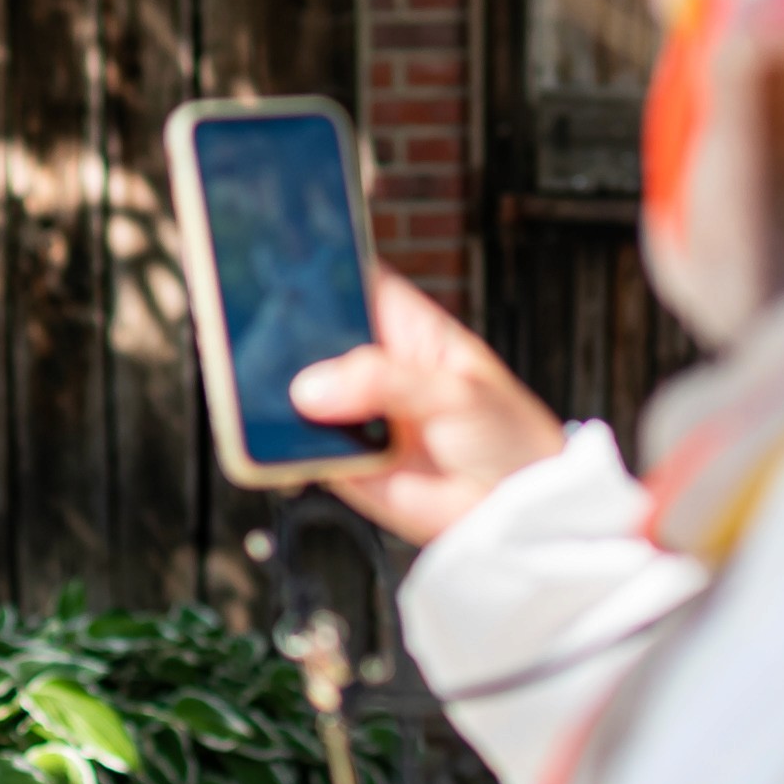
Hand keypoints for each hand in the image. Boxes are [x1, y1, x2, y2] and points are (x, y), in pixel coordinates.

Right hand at [287, 270, 565, 544]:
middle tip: (271, 348)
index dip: (320, 273)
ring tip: (285, 402)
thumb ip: (386, 381)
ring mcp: (355, 414)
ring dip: (282, 398)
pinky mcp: (343, 462)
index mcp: (406, 329)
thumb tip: (314, 389)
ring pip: (298, 395)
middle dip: (287, 340)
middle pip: (313, 338)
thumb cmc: (508, 438)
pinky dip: (289, 450)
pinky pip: (301, 450)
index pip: (354, 284)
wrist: (512, 512)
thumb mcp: (456, 392)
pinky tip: (294, 447)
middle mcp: (374, 368)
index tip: (284, 271)